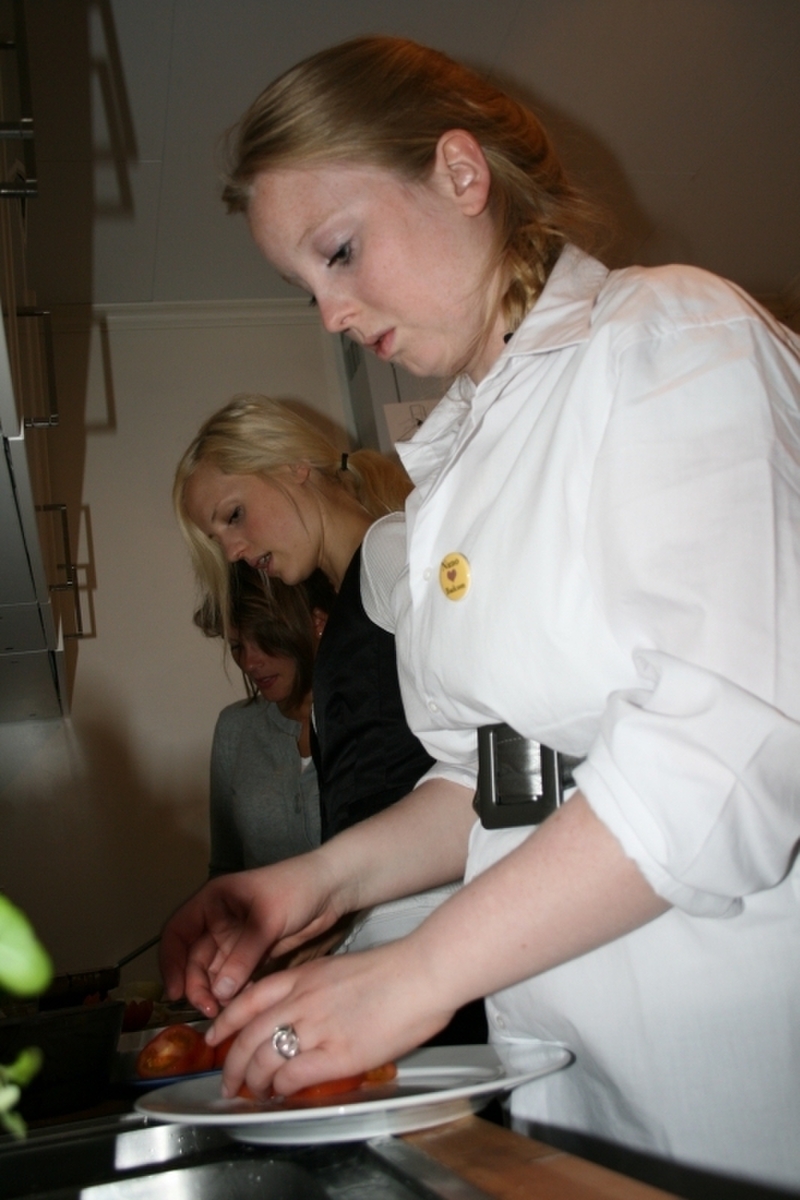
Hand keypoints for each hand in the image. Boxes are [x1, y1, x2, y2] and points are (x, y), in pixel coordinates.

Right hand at [159, 852, 345, 1015]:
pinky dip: (235, 991)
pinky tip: (242, 1003)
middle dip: (197, 985)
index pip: (177, 933)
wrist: (331, 889)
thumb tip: (219, 992)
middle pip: (194, 959)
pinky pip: (235, 977)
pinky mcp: (253, 954)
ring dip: (215, 992)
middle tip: (209, 1010)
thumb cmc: (295, 889)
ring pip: (214, 971)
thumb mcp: (267, 919)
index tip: (175, 992)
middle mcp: (218, 922)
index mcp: (212, 902)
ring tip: (224, 1012)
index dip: (170, 962)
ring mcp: (235, 939)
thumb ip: (243, 955)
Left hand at [205, 939, 455, 1098]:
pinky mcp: (336, 1054)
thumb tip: (311, 1012)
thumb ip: (318, 989)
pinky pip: (292, 1076)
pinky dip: (281, 1089)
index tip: (215, 1036)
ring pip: (263, 1059)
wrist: (421, 973)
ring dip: (253, 1081)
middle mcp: (301, 1000)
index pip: (248, 999)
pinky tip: (283, 1094)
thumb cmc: (393, 970)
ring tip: (255, 1094)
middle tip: (228, 1081)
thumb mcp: (341, 969)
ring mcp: (316, 1027)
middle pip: (248, 1035)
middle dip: (231, 1063)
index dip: (226, 1021)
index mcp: (303, 976)